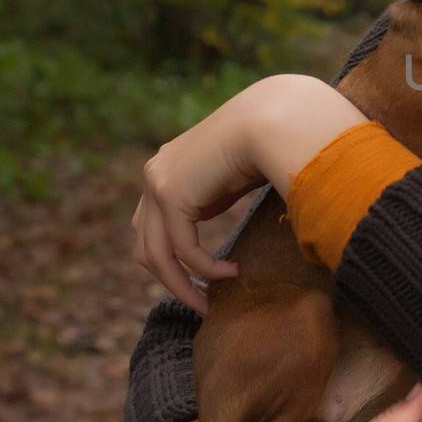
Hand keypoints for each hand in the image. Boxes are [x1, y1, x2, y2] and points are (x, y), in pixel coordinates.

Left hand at [131, 74, 366, 313]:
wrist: (274, 118)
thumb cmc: (268, 143)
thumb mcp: (231, 179)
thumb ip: (215, 199)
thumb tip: (221, 226)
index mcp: (169, 169)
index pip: (154, 228)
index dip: (174, 261)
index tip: (203, 284)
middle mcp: (155, 174)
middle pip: (147, 246)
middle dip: (173, 280)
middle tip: (203, 303)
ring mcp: (157, 182)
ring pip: (156, 254)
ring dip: (183, 285)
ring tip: (210, 302)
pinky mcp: (170, 193)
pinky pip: (182, 248)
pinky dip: (205, 268)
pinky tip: (232, 272)